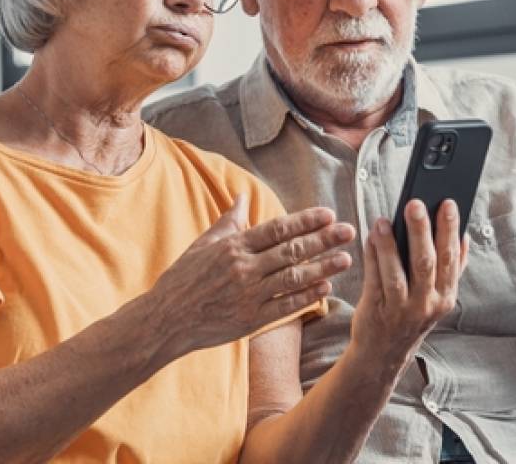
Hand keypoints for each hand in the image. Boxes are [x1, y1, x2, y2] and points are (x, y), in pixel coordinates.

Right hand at [144, 195, 356, 355]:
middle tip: (349, 231)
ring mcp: (248, 295)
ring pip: (293, 278)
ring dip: (323, 267)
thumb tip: (243, 196)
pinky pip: (285, 306)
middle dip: (323, 240)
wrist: (166, 319)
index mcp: (233, 246)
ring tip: (346, 259)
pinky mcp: (250, 319)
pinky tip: (326, 288)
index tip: (328, 214)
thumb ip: (229, 221)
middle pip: (291, 250)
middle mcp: (243, 268)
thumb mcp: (203, 244)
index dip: (305, 221)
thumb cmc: (184, 279)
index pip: (277, 229)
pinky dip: (307, 296)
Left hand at [351, 199, 466, 373]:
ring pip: (398, 272)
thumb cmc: (411, 317)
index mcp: (446, 297)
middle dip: (422, 231)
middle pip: (426, 263)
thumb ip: (453, 269)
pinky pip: (374, 278)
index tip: (448, 203)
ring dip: (391, 244)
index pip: (450, 259)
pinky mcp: (376, 310)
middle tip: (415, 203)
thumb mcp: (438, 298)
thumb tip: (464, 237)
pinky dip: (373, 256)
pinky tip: (372, 236)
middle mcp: (426, 304)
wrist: (384, 353)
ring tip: (384, 220)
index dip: (450, 230)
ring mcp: (401, 309)